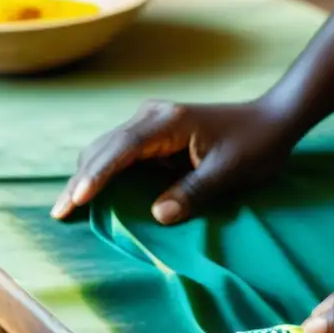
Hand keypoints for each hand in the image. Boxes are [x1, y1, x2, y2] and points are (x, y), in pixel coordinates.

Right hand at [51, 99, 294, 223]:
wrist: (273, 120)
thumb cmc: (256, 145)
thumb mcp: (228, 172)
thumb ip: (193, 192)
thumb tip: (158, 215)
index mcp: (168, 122)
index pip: (122, 149)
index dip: (97, 176)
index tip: (76, 199)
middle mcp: (153, 117)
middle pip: (105, 148)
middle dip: (82, 180)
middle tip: (60, 214)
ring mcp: (152, 123)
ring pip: (108, 149)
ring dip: (89, 177)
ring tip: (67, 208)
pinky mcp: (157, 134)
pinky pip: (124, 154)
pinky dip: (106, 173)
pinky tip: (93, 195)